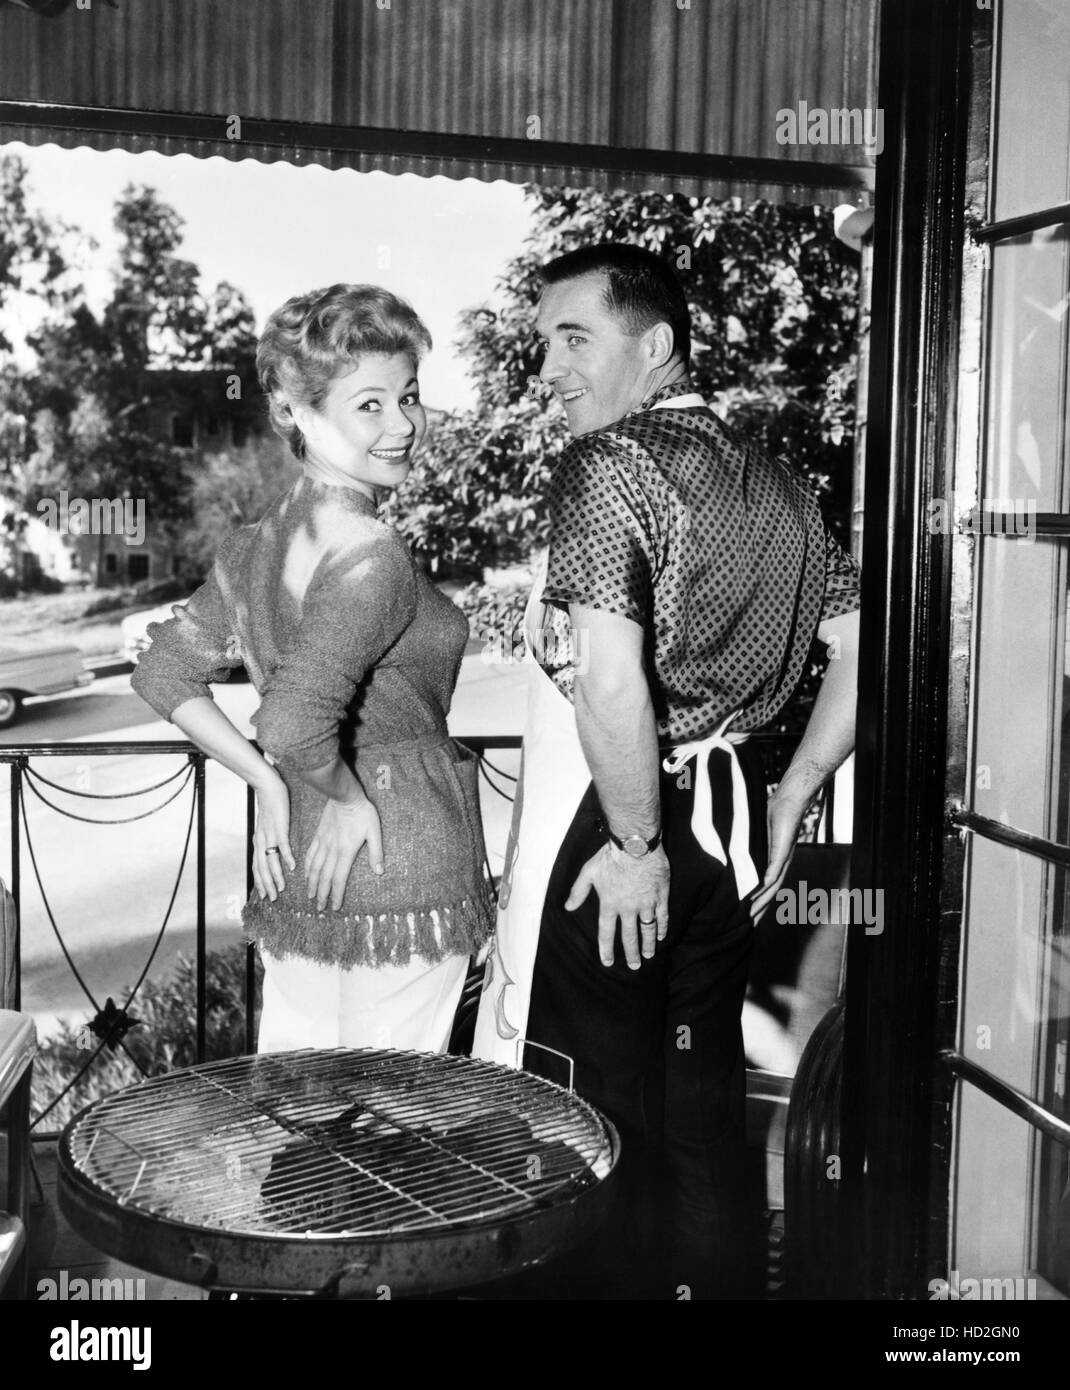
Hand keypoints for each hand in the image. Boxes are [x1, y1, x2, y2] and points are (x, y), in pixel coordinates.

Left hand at [253, 770, 295, 901]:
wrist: (268, 787)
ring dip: (276, 877)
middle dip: (266, 885)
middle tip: (272, 899)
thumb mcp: (266, 824)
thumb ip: (267, 837)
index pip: (257, 866)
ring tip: (281, 889)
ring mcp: (269, 835)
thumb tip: (269, 847)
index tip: (264, 894)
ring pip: (270, 861)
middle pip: (262, 869)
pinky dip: (287, 858)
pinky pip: (282, 846)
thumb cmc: (270, 805)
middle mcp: (261, 841)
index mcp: (259, 841)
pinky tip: (292, 867)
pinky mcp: (279, 828)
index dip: (260, 881)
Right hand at [306, 792, 384, 911]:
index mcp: (346, 851)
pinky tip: (305, 875)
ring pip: (314, 868)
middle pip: (325, 877)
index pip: (339, 878)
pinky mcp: (318, 836)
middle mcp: (332, 850)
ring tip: (310, 896)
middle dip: (322, 895)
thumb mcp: (375, 831)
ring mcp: (323, 843)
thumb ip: (376, 852)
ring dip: (312, 884)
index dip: (336, 894)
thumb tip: (379, 872)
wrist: (344, 795)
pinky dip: (307, 868)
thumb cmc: (363, 813)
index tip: (334, 907)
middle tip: (319, 909)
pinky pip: (310, 855)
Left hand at [565, 843, 669, 969]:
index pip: (607, 933)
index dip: (606, 949)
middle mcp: (627, 908)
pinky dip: (662, 927)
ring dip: (648, 944)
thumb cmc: (610, 857)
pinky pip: (662, 916)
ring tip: (648, 956)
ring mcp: (645, 903)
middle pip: (629, 936)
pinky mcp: (660, 896)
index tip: (607, 962)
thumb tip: (568, 907)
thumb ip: (578, 891)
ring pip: (647, 929)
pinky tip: (661, 936)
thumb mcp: (588, 872)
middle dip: (631, 953)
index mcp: (609, 904)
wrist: (634, 844)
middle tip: (634, 966)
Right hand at [749, 790, 808, 924]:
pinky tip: (761, 890)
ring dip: (761, 901)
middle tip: (746, 927)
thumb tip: (733, 852)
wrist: (789, 801)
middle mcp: (780, 866)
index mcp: (773, 864)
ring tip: (750, 915)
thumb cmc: (773, 815)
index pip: (764, 889)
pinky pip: (774, 869)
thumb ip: (748, 846)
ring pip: (772, 887)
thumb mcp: (757, 836)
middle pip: (769, 894)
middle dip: (758, 911)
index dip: (755, 904)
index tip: (744, 918)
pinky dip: (768, 881)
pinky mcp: (783, 850)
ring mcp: (782, 859)